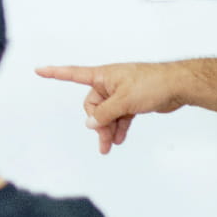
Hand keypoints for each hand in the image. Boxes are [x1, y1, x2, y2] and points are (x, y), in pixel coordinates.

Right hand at [33, 62, 186, 153]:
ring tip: (109, 146)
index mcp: (103, 75)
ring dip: (107, 129)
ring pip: (107, 113)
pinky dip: (118, 127)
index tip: (38, 70)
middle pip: (93, 105)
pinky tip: (118, 140)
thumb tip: (90, 123)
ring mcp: (121, 93)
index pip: (73, 74)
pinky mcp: (132, 101)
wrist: (178, 86)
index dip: (55, 73)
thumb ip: (104, 113)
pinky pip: (119, 116)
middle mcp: (109, 83)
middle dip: (97, 122)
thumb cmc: (152, 84)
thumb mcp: (124, 101)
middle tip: (104, 138)